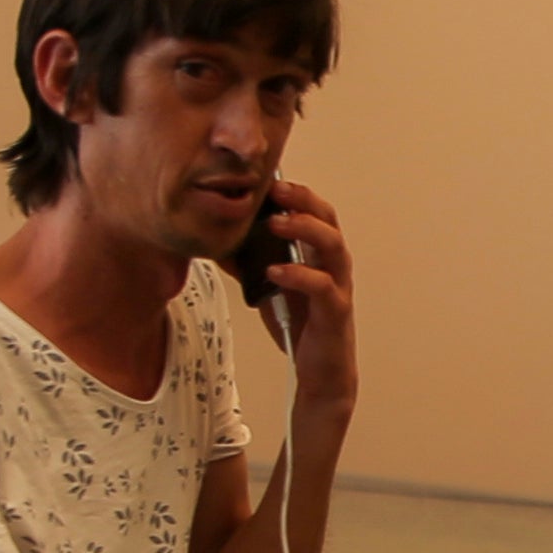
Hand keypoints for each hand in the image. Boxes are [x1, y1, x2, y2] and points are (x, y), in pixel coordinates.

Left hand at [257, 181, 356, 416]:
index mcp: (319, 255)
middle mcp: (334, 265)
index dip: (295, 192)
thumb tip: (214, 240)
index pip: (314, 211)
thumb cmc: (298, 325)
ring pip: (333, 246)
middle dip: (302, 199)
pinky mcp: (335, 312)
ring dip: (305, 229)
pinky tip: (274, 271)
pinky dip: (299, 275)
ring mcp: (338, 287)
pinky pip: (323, 286)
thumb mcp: (266, 285)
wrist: (316, 372)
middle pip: (329, 219)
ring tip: (276, 223)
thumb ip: (249, 262)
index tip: (267, 179)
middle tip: (274, 190)